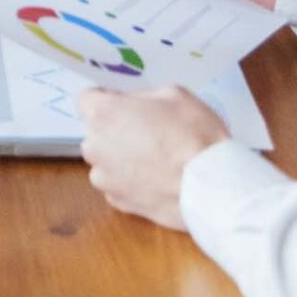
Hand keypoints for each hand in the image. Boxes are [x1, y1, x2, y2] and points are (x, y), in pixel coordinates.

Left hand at [80, 87, 229, 229]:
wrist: (210, 186)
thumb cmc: (193, 135)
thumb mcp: (174, 95)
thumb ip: (144, 97)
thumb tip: (135, 105)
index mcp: (104, 114)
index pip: (86, 99)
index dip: (106, 100)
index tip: (124, 105)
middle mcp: (95, 145)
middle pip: (96, 131)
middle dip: (115, 129)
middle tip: (148, 131)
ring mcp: (103, 177)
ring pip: (105, 160)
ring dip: (121, 157)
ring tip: (155, 160)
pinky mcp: (117, 202)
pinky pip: (117, 184)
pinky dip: (131, 181)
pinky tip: (156, 180)